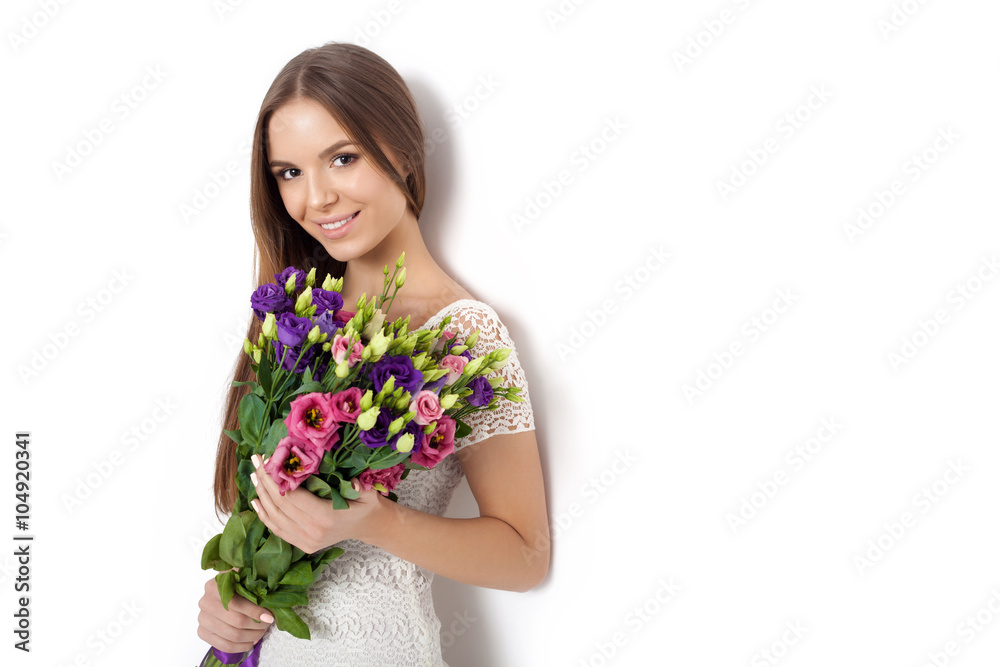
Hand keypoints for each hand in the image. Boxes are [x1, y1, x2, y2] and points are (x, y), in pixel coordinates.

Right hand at [196, 575, 271, 653]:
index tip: (269, 617)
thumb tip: (269, 598)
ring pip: (232, 636)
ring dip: (251, 636)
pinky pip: (224, 646)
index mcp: (214, 586)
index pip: (236, 603)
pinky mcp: (203, 632)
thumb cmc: (236, 583)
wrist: (221, 591)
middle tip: (267, 624)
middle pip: (236, 621)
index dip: (255, 611)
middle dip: (256, 626)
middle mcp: (205, 603)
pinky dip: (241, 646)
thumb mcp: (243, 576)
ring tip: (261, 632)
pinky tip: (251, 642)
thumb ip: (252, 583)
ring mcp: (202, 619)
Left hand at [249, 454, 383, 553]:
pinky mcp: (303, 545)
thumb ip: (360, 487)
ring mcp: (306, 541)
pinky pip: (277, 529)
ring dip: (261, 495)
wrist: (368, 525)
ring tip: (254, 475)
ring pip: (275, 518)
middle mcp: (313, 532)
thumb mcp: (368, 492)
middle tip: (256, 460)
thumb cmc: (366, 504)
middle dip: (265, 481)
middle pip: (280, 505)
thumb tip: (353, 482)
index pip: (293, 497)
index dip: (277, 479)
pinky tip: (256, 500)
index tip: (269, 460)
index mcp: (327, 517)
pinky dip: (264, 515)